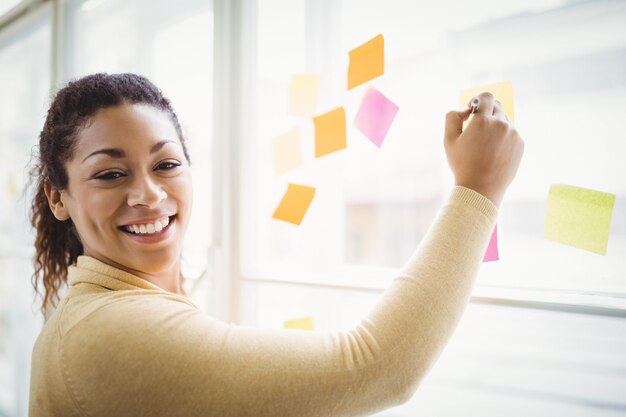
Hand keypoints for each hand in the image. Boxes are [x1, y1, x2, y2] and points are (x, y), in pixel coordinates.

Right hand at [444, 92, 523, 206]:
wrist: (481, 188)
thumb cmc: (462, 165)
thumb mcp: (449, 140)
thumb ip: (452, 117)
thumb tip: (464, 110)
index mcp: (483, 120)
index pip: (486, 97)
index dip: (478, 100)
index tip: (472, 110)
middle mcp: (501, 124)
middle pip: (497, 106)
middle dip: (486, 112)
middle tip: (477, 127)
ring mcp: (513, 134)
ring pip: (504, 121)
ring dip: (495, 125)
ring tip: (484, 145)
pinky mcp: (520, 144)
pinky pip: (511, 133)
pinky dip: (503, 137)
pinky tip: (493, 152)